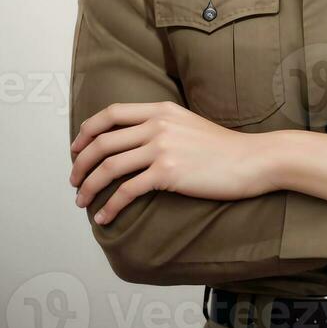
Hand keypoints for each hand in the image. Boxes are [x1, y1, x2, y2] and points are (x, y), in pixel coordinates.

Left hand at [69, 101, 269, 224]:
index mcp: (160, 110)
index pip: (110, 113)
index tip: (76, 148)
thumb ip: (161, 125)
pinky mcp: (168, 173)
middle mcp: (157, 125)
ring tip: (81, 201)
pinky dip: (110, 206)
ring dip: (88, 187)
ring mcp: (162, 148)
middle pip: (102, 142)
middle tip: (74, 181)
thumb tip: (134, 141)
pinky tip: (104, 217)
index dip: (87, 131)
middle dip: (80, 163)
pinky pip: (127, 191)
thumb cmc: (223, 148)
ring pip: (108, 167)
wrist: (253, 160)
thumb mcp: (188, 124)